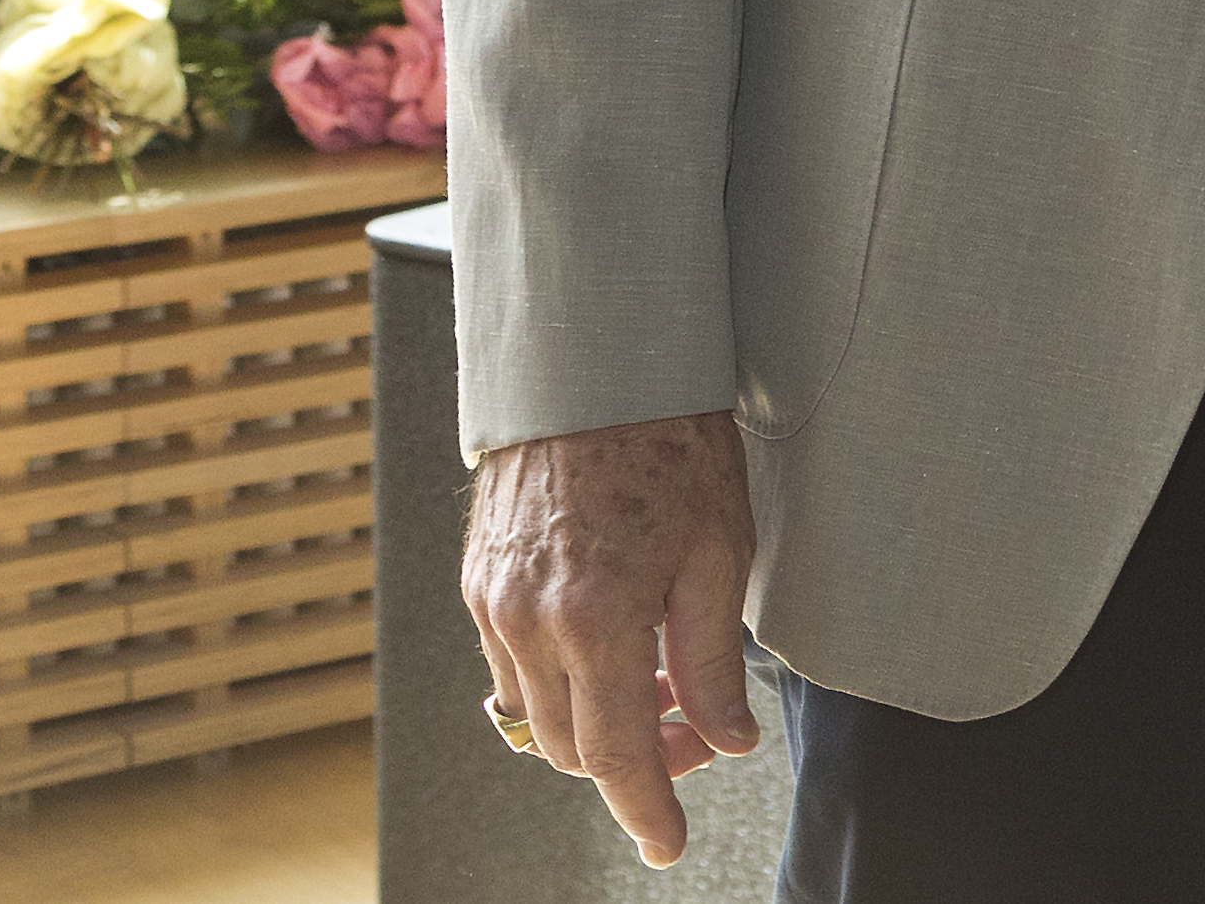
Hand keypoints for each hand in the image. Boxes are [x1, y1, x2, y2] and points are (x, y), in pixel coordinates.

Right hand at [464, 407, 758, 862]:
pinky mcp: (477, 582)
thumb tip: (726, 738)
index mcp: (596, 619)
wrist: (593, 363)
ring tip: (663, 683)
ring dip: (596, 721)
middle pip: (571, 747)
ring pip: (535, 714)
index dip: (646, 808)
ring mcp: (493, 603)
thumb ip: (715, 657)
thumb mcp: (720, 549)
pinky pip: (512, 666)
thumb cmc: (668, 439)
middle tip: (697, 734)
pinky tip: (613, 647)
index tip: (667, 842)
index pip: (617, 754)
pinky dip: (562, 680)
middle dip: (635, 760)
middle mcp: (529, 620)